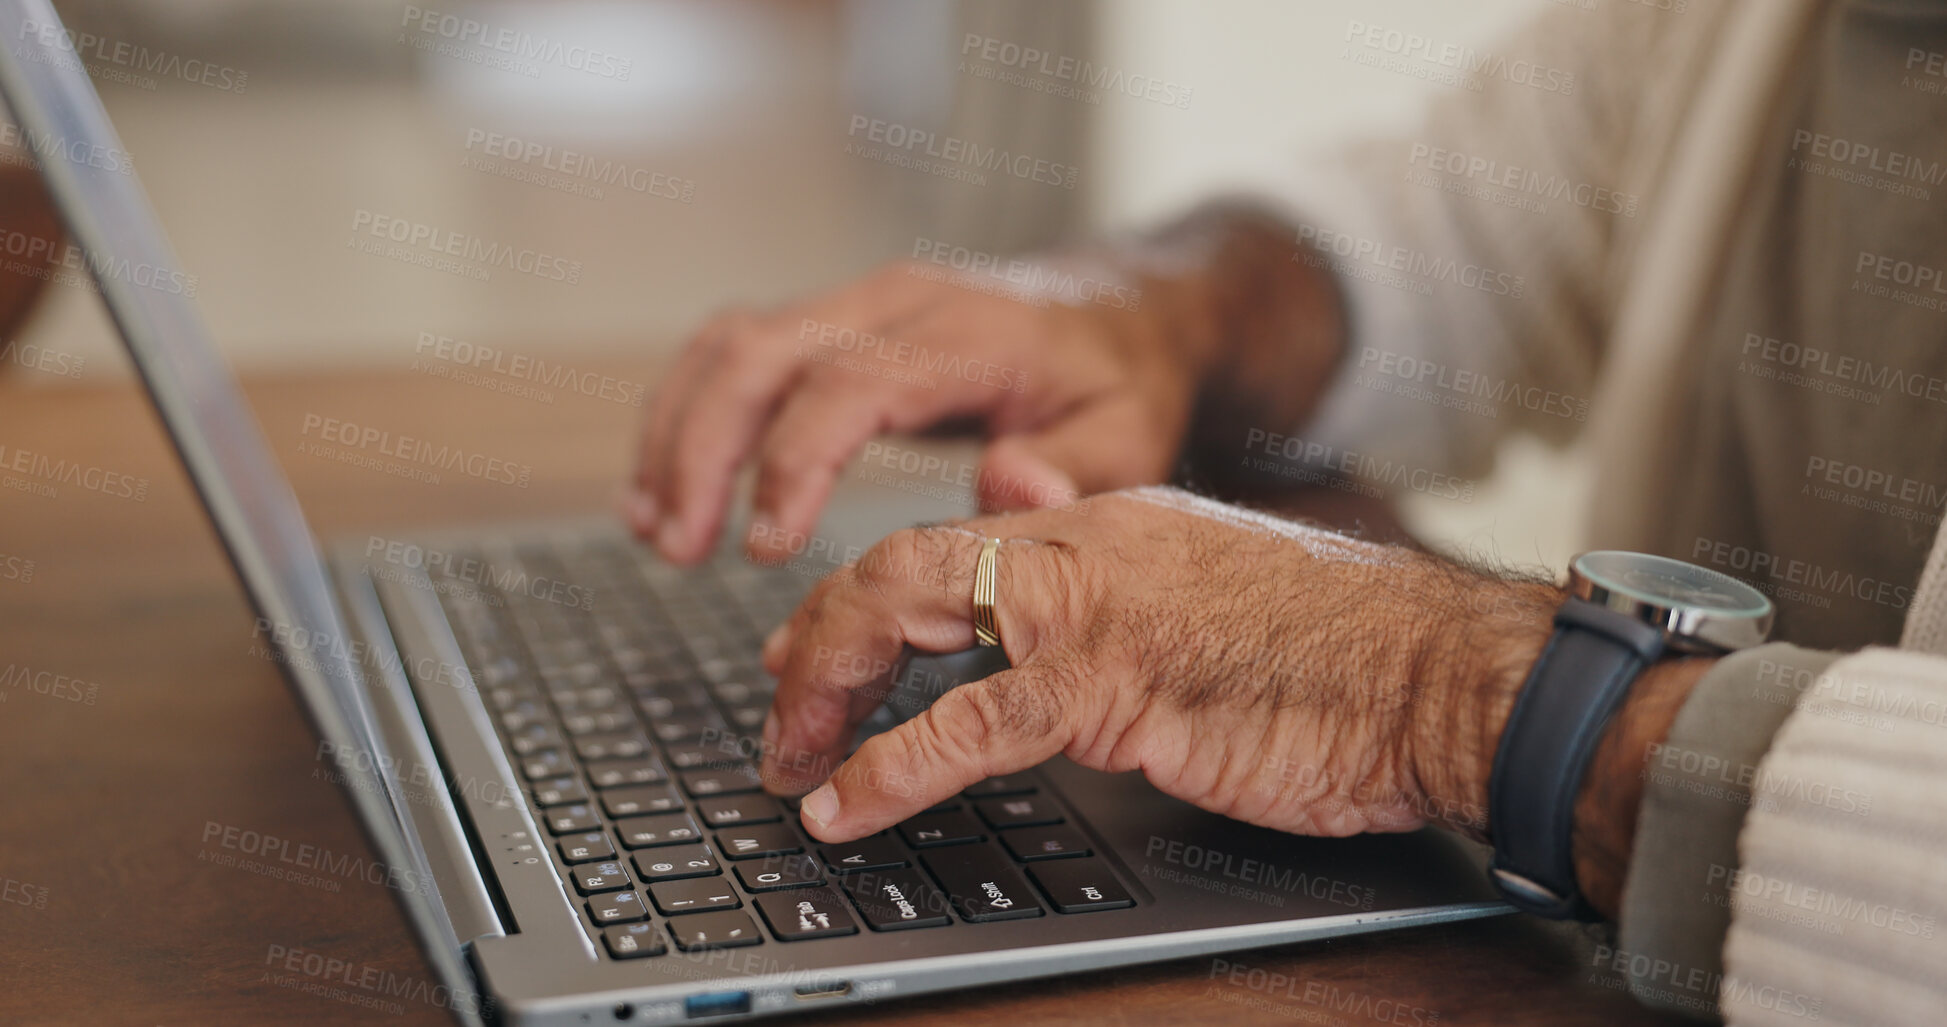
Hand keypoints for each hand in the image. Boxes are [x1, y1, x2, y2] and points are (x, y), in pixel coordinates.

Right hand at [628, 258, 1201, 565]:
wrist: (1126, 308)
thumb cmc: (1122, 381)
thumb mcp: (1130, 434)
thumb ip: (1074, 468)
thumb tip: (1005, 486)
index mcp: (965, 333)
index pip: (847, 382)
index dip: (793, 462)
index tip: (764, 548)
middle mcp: (896, 302)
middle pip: (761, 350)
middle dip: (701, 450)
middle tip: (676, 549)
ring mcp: (858, 302)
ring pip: (731, 341)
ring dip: (677, 431)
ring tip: (654, 527)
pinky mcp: (835, 318)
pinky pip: (737, 347)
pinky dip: (689, 410)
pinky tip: (664, 483)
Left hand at [756, 487, 1560, 845]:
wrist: (1437, 670)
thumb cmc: (1343, 655)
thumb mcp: (1208, 607)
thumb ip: (1121, 605)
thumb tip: (1047, 624)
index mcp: (1107, 525)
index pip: (951, 544)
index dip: (863, 600)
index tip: (813, 649)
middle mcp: (1085, 548)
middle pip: (903, 565)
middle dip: (817, 638)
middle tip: (779, 716)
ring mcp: (1096, 609)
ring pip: (909, 613)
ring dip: (825, 691)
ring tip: (788, 764)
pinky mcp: (1117, 683)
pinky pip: (970, 719)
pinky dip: (890, 766)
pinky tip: (846, 806)